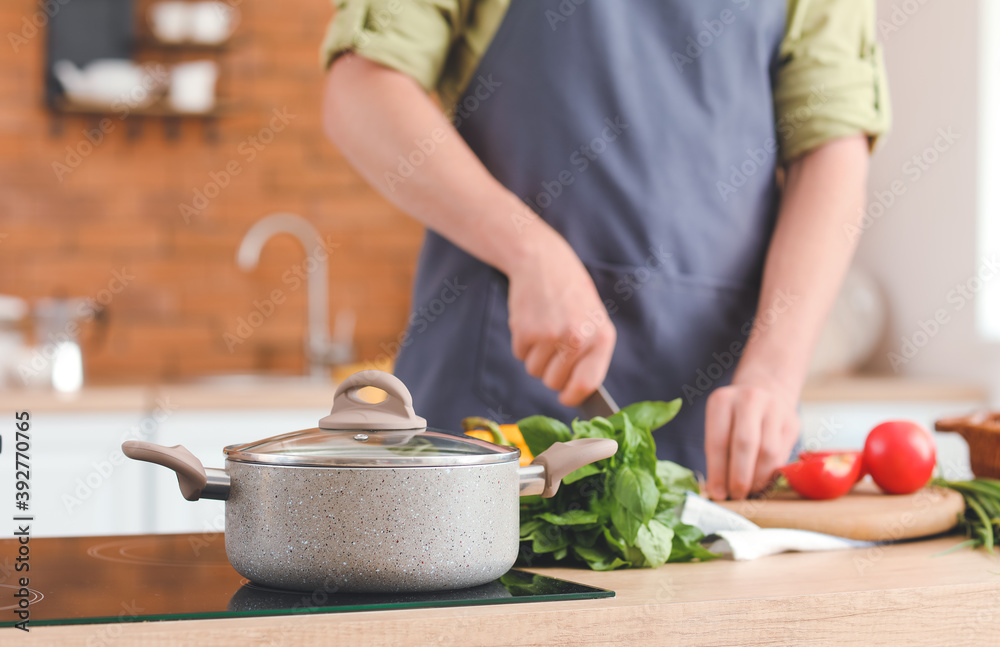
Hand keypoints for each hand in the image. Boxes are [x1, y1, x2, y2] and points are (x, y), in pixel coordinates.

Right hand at [506, 231, 615, 406]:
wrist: (543, 261)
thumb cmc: (571, 294)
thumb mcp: (594, 320)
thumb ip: (590, 353)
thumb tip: (578, 393)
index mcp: (602, 338)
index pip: (586, 384)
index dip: (572, 396)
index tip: (565, 397)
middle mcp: (578, 338)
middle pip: (554, 382)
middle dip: (549, 373)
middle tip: (552, 349)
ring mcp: (551, 335)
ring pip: (534, 370)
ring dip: (534, 356)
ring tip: (543, 329)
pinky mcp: (525, 330)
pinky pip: (519, 355)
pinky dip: (522, 344)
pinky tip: (531, 321)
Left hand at [704, 370, 799, 499]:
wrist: (766, 389)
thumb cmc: (735, 417)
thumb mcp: (719, 424)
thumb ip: (718, 452)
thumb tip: (717, 490)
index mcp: (722, 400)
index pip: (718, 440)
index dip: (717, 471)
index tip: (716, 493)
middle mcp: (749, 399)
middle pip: (745, 444)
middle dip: (740, 476)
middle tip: (736, 495)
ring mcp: (774, 409)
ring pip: (768, 451)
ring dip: (758, 477)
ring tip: (749, 490)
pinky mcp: (792, 422)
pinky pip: (783, 454)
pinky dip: (771, 473)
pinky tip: (762, 480)